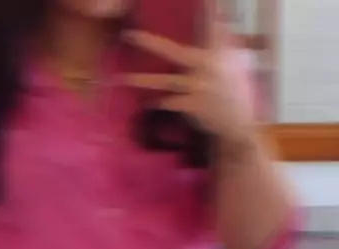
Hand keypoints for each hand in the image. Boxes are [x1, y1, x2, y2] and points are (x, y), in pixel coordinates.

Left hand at [122, 5, 255, 147]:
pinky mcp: (190, 106)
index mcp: (219, 53)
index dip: (208, 8)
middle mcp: (205, 67)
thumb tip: (221, 22)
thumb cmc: (238, 91)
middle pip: (172, 51)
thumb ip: (226, 43)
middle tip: (129, 35)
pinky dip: (160, 103)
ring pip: (163, 82)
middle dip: (149, 43)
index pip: (211, 24)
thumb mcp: (238, 63)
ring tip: (122, 79)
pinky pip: (169, 102)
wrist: (239, 125)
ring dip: (141, 81)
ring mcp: (195, 87)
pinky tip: (148, 103)